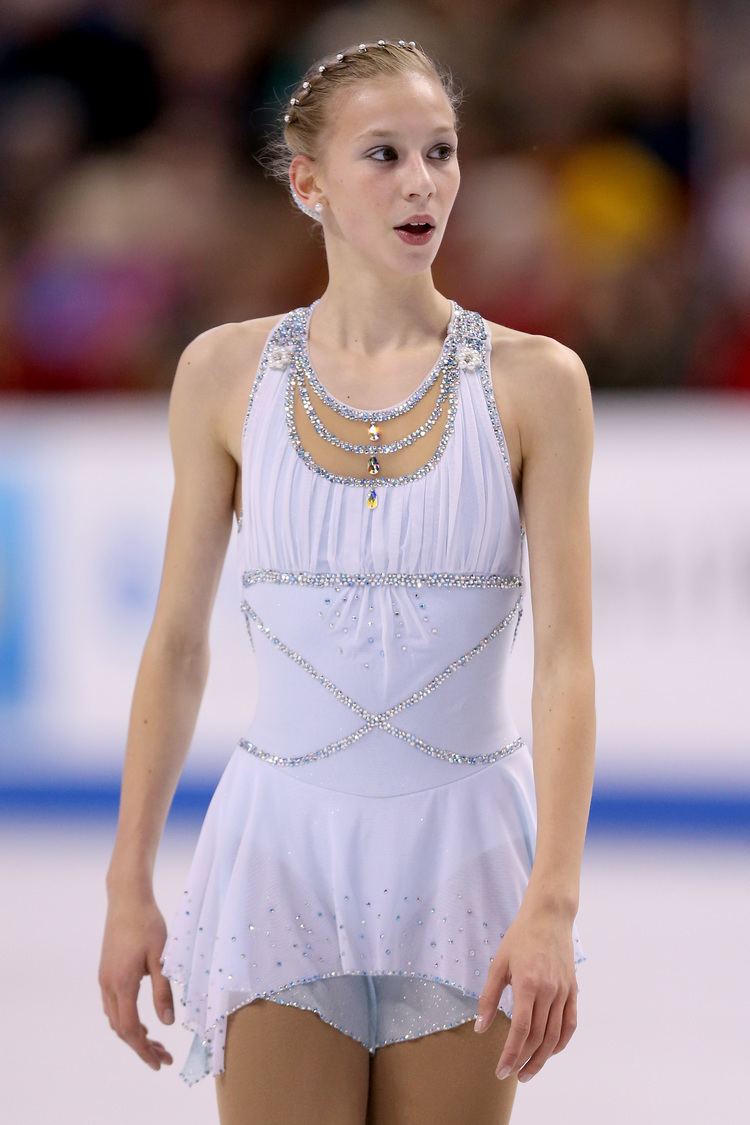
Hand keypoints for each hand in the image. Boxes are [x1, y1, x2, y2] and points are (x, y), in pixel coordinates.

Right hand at [98, 891, 175, 1071]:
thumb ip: (163, 992)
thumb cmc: (148, 924)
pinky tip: (142, 1019)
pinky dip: (126, 1019)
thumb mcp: (161, 958)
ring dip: (133, 1034)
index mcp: (122, 984)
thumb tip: (168, 1024)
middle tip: (163, 1057)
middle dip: (141, 1047)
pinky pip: (113, 1005)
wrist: (127, 900)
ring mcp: (104, 978)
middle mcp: (108, 985)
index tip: (160, 1063)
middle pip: (121, 1028)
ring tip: (156, 1043)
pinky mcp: (106, 971)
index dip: (144, 1050)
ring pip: (115, 1018)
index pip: (130, 1029)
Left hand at [473, 902, 577, 1082]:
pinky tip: (550, 1052)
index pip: (520, 1030)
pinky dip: (561, 1042)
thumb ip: (489, 998)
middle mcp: (549, 992)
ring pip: (555, 1036)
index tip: (501, 1070)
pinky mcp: (573, 990)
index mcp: (528, 984)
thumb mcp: (498, 964)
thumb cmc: (520, 938)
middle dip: (524, 1061)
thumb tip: (481, 1028)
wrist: (549, 917)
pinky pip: (570, 1024)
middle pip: (538, 1037)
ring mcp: (564, 992)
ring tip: (528, 1072)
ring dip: (542, 1058)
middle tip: (511, 1075)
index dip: (511, 1054)